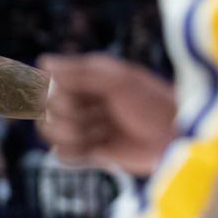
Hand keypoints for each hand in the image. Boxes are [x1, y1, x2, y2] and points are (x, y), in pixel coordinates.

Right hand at [38, 54, 178, 176]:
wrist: (175, 139)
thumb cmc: (152, 103)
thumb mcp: (118, 81)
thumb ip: (79, 72)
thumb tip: (43, 62)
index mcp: (85, 79)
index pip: (45, 84)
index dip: (51, 92)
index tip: (70, 94)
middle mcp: (80, 101)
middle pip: (44, 110)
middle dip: (70, 114)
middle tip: (100, 113)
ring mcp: (82, 128)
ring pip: (49, 133)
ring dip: (75, 134)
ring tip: (103, 132)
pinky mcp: (87, 153)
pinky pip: (61, 155)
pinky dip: (77, 153)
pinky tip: (100, 148)